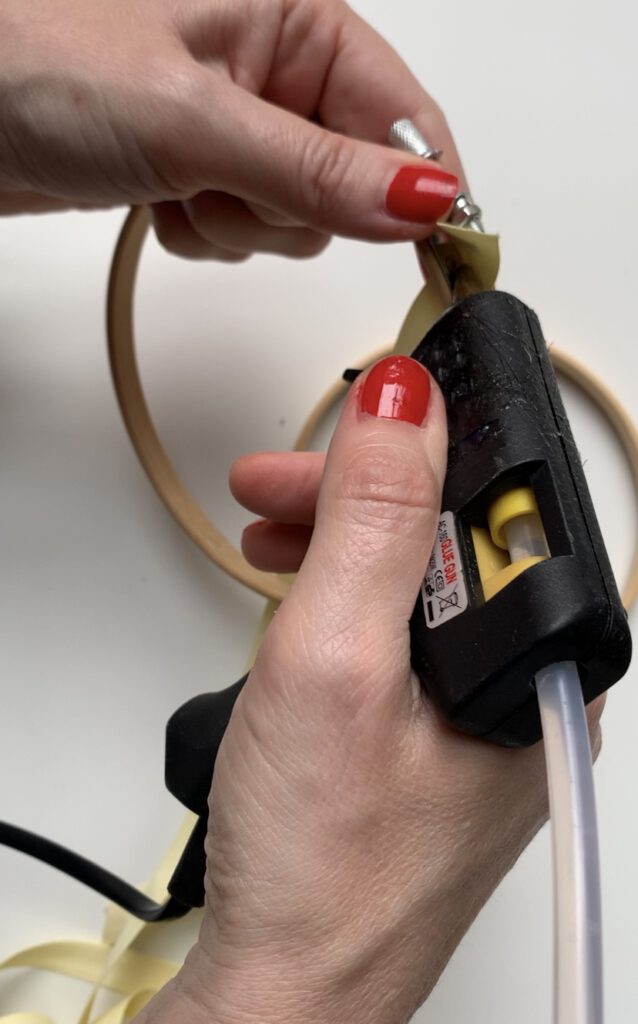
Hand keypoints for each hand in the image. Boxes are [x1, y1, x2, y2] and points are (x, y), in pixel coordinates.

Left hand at [0, 0, 459, 258]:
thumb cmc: (38, 62)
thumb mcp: (196, 119)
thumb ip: (318, 170)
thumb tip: (421, 200)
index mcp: (292, 17)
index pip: (403, 113)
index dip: (424, 184)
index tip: (443, 248)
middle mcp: (272, 65)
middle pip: (353, 176)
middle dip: (292, 204)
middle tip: (228, 181)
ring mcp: (238, 121)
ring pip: (298, 216)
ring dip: (240, 222)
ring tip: (177, 182)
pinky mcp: (202, 165)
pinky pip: (247, 229)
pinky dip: (207, 232)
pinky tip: (161, 199)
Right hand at [135, 356, 602, 1023]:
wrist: (287, 989)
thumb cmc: (325, 863)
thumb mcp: (337, 660)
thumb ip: (375, 519)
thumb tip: (404, 400)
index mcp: (546, 664)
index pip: (502, 505)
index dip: (424, 442)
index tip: (357, 411)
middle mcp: (530, 685)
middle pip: (456, 538)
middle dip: (361, 494)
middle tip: (277, 481)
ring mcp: (483, 711)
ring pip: (421, 580)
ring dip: (342, 541)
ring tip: (270, 531)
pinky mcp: (438, 731)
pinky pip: (401, 629)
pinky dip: (344, 597)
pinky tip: (300, 595)